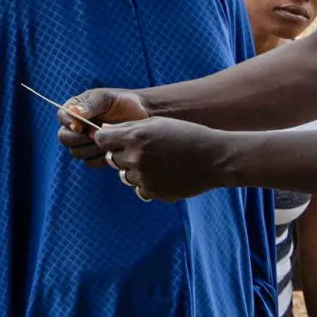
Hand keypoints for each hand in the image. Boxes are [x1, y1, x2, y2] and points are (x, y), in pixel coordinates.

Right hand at [56, 88, 150, 165]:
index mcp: (76, 109)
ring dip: (90, 148)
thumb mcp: (106, 98)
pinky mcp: (96, 155)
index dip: (68, 123)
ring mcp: (86, 142)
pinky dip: (100, 158)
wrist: (142, 115)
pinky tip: (112, 149)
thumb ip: (90, 105)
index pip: (62, 117)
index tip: (80, 127)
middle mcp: (77, 127)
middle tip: (95, 134)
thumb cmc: (123, 102)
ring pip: (76, 152)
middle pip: (64, 138)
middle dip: (79, 138)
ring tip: (107, 140)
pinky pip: (90, 162)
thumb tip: (74, 113)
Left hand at [92, 116, 233, 202]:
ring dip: (135, 170)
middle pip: (112, 158)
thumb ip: (129, 127)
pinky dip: (148, 184)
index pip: (101, 139)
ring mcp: (144, 177)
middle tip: (145, 151)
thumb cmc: (186, 135)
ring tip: (158, 162)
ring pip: (125, 175)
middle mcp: (135, 157)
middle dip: (122, 154)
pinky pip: (139, 189)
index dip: (107, 139)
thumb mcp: (157, 124)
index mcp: (135, 136)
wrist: (214, 158)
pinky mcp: (153, 192)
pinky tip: (165, 175)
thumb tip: (103, 131)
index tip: (114, 139)